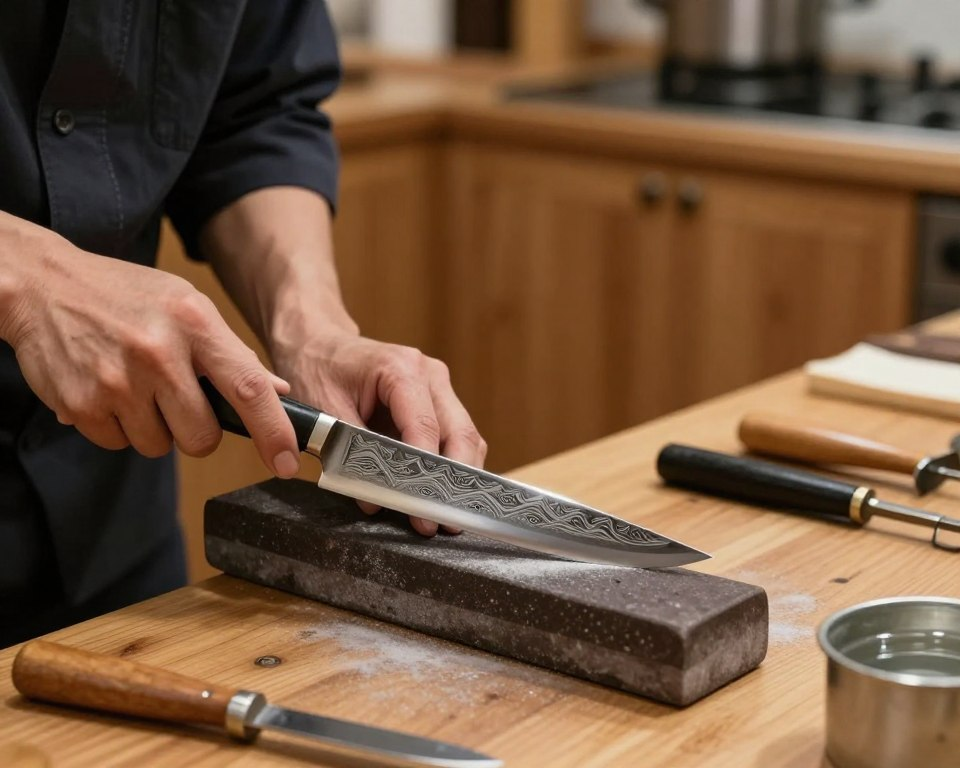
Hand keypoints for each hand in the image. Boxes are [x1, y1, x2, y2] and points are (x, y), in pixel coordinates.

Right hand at [0, 215, 300, 476]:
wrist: (45, 286)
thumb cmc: (127, 297)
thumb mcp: (188, 306)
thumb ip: (232, 352)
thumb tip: (278, 391)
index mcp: (195, 323)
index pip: (248, 388)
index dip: (274, 432)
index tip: (288, 463)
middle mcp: (158, 353)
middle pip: (202, 437)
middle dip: (196, 431)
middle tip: (175, 398)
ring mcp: (117, 381)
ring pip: (160, 446)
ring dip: (154, 428)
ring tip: (135, 385)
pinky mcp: (82, 405)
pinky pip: (119, 444)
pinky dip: (118, 427)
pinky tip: (108, 390)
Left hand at [272, 330, 486, 535]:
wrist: (318, 343)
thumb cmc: (318, 369)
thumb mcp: (325, 410)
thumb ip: (351, 453)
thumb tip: (372, 500)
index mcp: (401, 368)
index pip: (426, 428)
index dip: (425, 473)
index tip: (422, 510)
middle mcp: (429, 373)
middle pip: (459, 433)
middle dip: (453, 480)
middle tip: (445, 522)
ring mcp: (438, 385)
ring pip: (465, 436)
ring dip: (457, 475)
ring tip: (445, 514)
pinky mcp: (437, 399)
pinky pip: (454, 435)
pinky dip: (450, 464)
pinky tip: (439, 491)